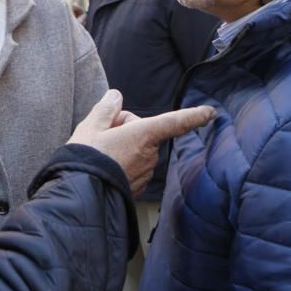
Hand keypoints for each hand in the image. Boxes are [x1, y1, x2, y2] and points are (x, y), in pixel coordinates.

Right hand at [69, 90, 215, 195]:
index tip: (210, 112)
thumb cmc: (87, 158)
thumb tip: (115, 96)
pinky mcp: (137, 187)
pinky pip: (133, 167)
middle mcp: (149, 154)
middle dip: (125, 129)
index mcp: (143, 134)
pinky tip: (103, 167)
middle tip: (101, 136)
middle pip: (143, 132)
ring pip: (137, 150)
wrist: (80, 194)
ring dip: (123, 148)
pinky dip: (121, 164)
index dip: (193, 115)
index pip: (174, 121)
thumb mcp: (91, 126)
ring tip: (100, 154)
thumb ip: (106, 108)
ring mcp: (145, 173)